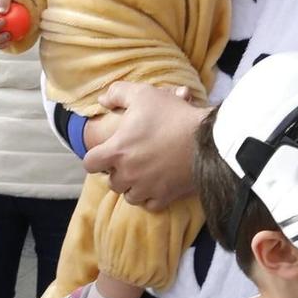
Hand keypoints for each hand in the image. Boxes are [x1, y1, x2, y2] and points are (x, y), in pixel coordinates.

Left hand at [83, 82, 203, 210]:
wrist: (207, 139)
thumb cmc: (173, 115)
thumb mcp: (143, 94)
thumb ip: (117, 94)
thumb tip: (102, 101)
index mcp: (117, 151)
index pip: (90, 164)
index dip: (96, 157)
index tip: (107, 152)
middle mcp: (128, 174)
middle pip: (111, 181)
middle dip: (117, 171)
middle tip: (130, 159)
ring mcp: (146, 188)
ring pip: (129, 195)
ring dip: (132, 186)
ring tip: (143, 172)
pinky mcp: (165, 197)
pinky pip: (149, 204)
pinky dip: (150, 196)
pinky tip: (157, 183)